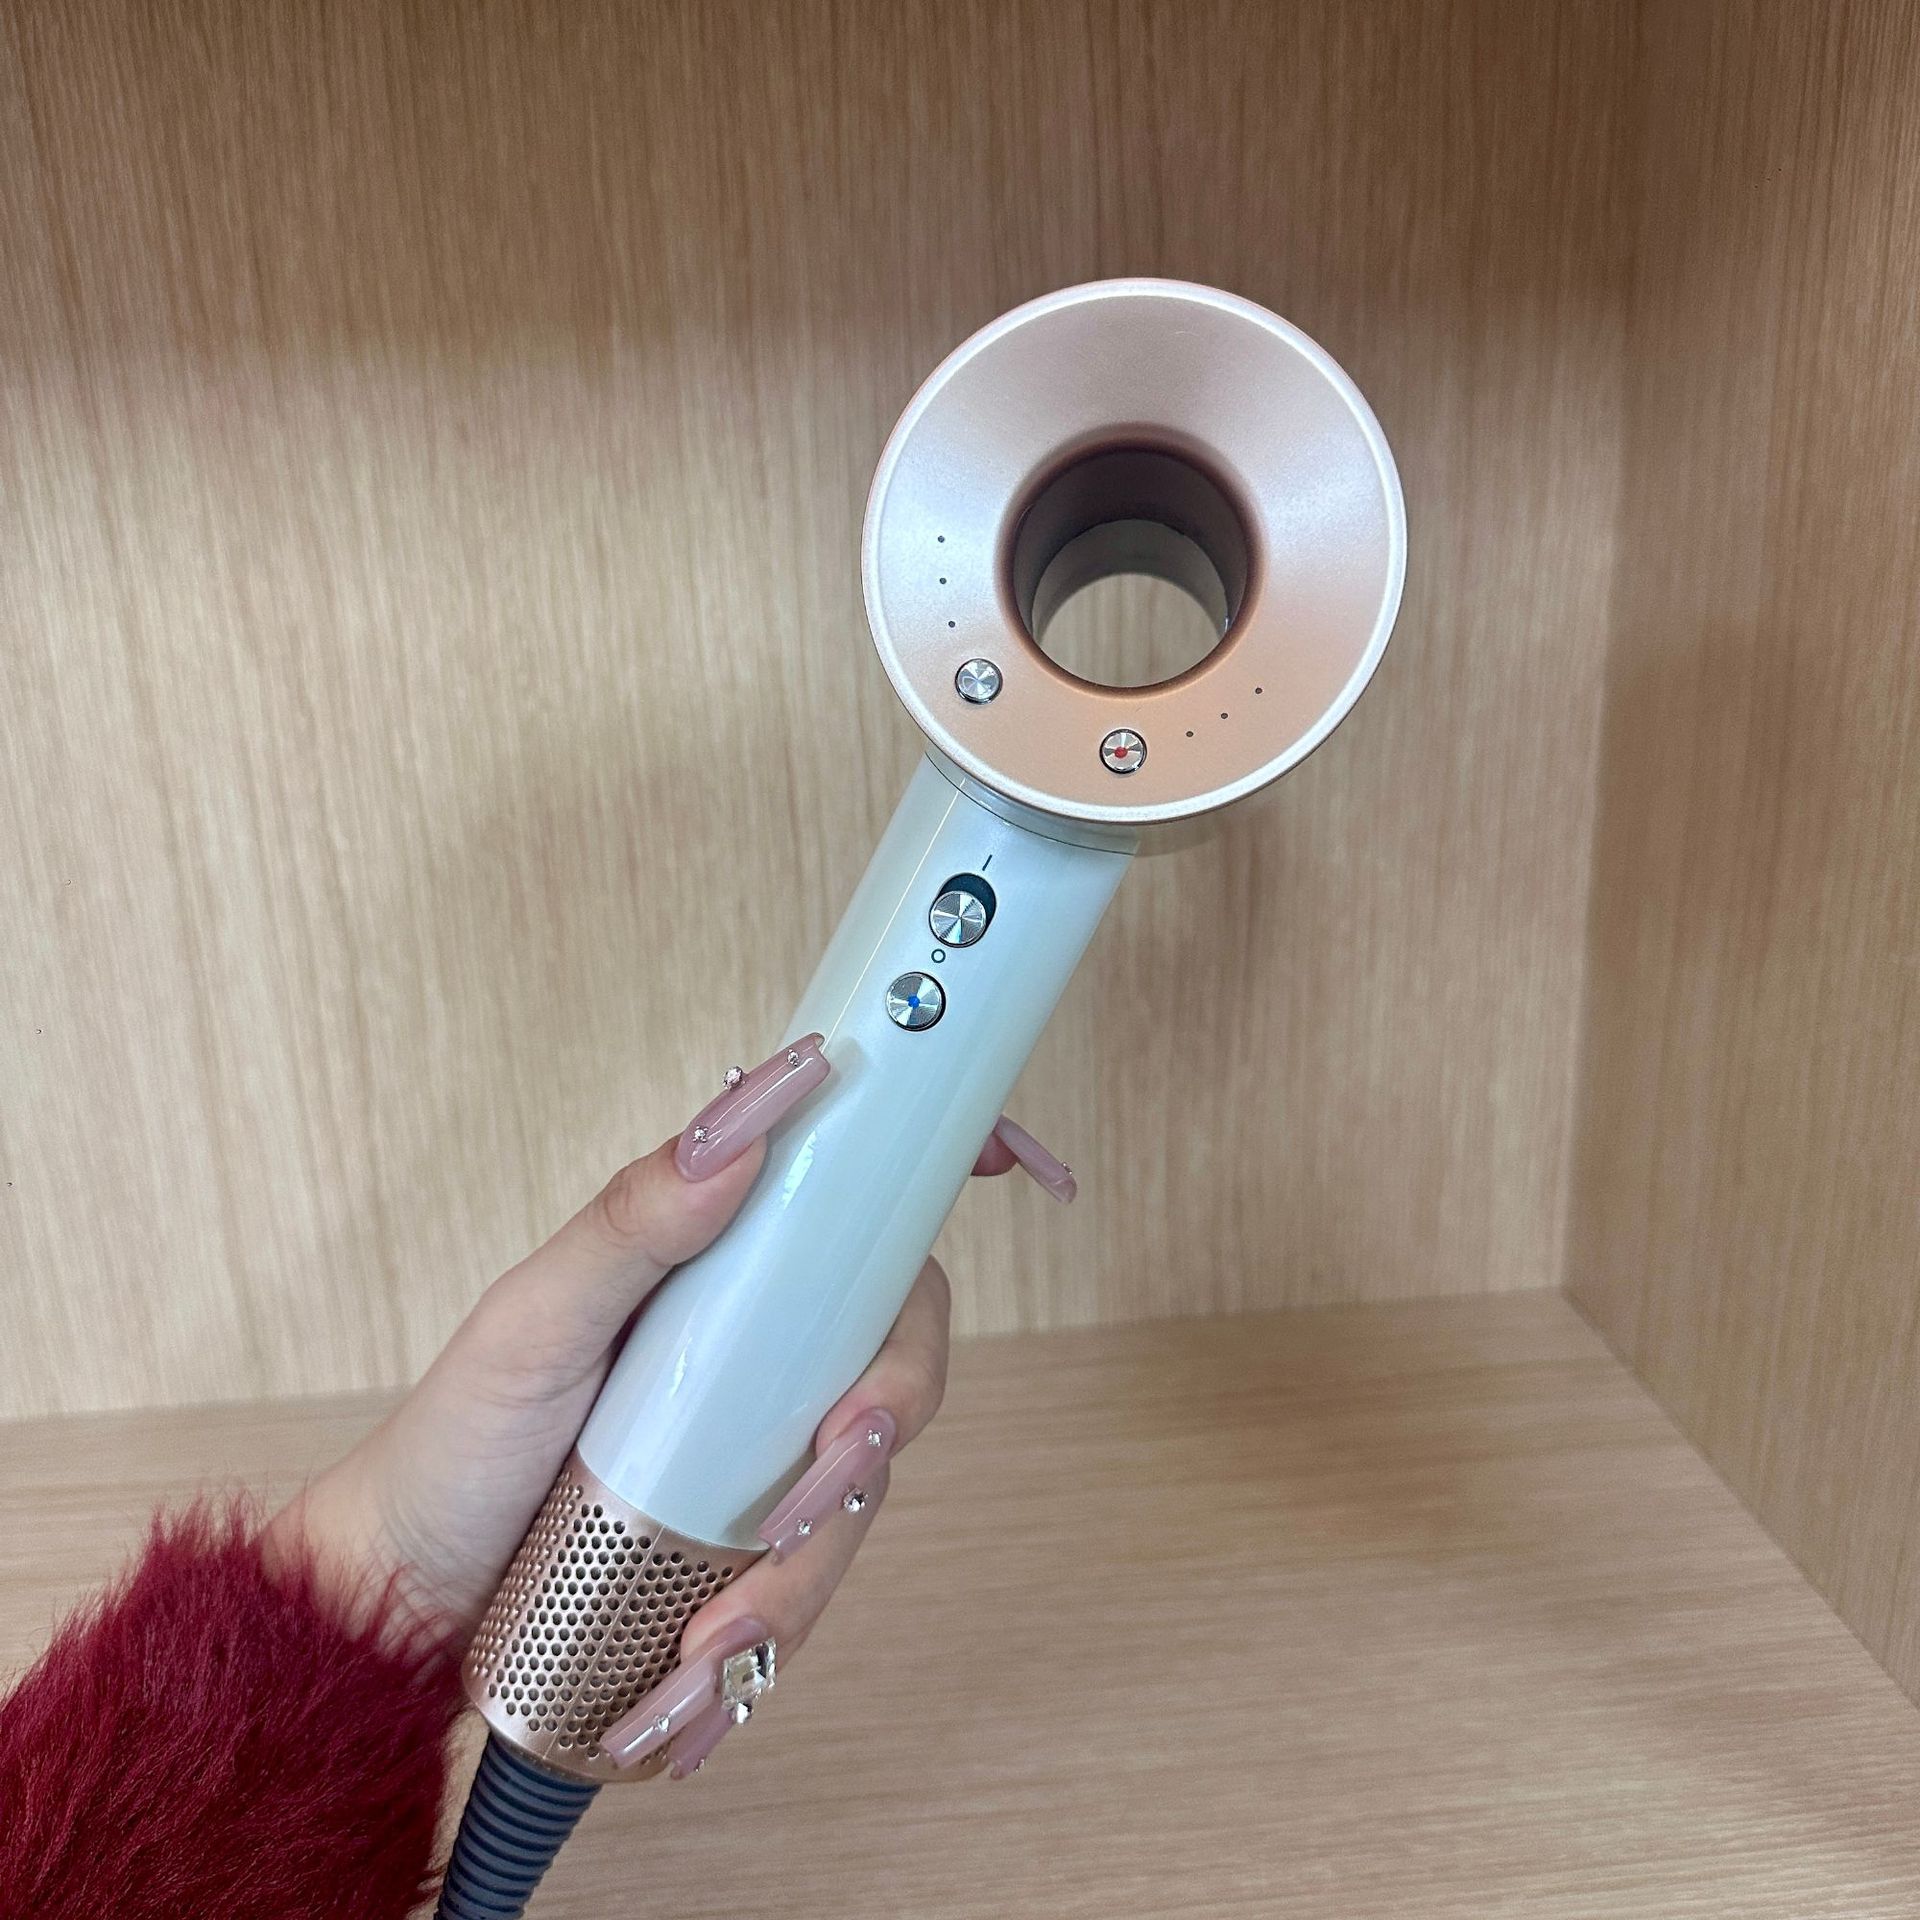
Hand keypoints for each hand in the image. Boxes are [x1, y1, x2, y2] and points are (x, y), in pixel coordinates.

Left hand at [268, 1035, 1074, 1771]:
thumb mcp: (535, 1322)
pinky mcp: (745, 1553)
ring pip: (860, 1494)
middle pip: (897, 1353)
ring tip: (707, 1636)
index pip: (860, 1206)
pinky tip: (684, 1701)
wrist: (398, 1601)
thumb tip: (749, 1124)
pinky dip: (760, 1650)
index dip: (949, 1170)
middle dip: (886, 1415)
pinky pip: (805, 1594)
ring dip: (806, 1572)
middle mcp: (761, 1353)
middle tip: (822, 1469)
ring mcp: (759, 1454)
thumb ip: (634, 1220)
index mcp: (724, 1270)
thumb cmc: (456, 1441)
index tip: (1022, 1164)